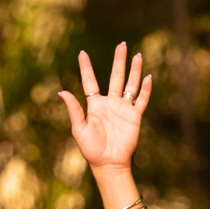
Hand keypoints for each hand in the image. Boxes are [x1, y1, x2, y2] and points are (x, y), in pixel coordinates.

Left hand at [59, 44, 151, 174]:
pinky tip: (148, 77)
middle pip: (115, 77)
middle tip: (122, 45)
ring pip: (130, 84)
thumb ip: (74, 109)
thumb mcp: (79, 129)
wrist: (108, 163)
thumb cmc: (91, 149)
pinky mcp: (134, 116)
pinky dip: (145, 89)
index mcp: (95, 105)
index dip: (86, 67)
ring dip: (134, 70)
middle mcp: (110, 103)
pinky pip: (141, 100)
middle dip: (119, 61)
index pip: (90, 81)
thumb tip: (61, 91)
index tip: (82, 53)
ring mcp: (123, 109)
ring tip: (137, 55)